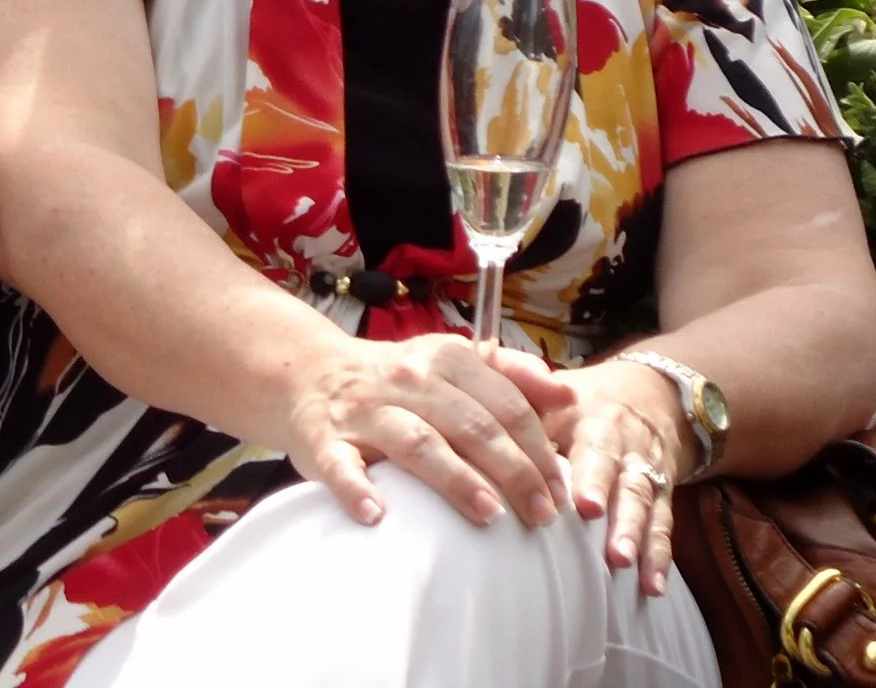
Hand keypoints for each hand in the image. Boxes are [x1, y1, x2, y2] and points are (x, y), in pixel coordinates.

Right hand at [282, 332, 575, 529]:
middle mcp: (406, 380)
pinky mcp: (324, 440)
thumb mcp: (451, 362)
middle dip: (514, 472)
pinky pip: (341, 466)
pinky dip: (357, 489)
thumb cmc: (395, 380)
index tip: (560, 489)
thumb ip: (510, 374)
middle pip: (471, 425)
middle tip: (542, 516)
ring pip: (417, 443)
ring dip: (456, 480)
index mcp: (443, 359)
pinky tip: (377, 515)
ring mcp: (364, 411)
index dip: (538, 447)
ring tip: (489, 515)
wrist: (308, 373)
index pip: (506, 403)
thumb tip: (566, 394)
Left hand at [539, 358, 694, 595]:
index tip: (584, 506)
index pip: (594, 447)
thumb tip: (486, 405)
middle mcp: (625, 447)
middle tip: (611, 551)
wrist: (649, 394)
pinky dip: (660, 556)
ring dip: (639, 539)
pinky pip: (664, 526)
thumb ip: (521, 394)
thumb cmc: (578, 401)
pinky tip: (653, 585)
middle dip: (620, 516)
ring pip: (647, 504)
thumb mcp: (553, 391)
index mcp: (593, 419)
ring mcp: (646, 472)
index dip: (592, 476)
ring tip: (626, 566)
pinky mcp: (662, 495)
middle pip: (626, 481)